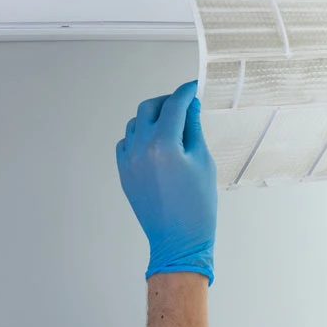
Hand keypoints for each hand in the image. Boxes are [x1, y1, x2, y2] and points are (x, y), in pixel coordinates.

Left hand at [116, 81, 217, 282]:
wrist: (178, 239)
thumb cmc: (197, 204)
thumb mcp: (203, 161)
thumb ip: (193, 129)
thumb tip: (190, 106)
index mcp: (164, 144)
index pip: (174, 105)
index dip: (186, 92)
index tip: (193, 87)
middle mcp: (141, 148)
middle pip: (149, 108)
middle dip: (167, 101)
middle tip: (184, 104)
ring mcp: (128, 160)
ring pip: (135, 123)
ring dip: (152, 117)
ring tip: (171, 124)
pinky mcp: (123, 172)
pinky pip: (126, 142)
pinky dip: (139, 135)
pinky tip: (155, 143)